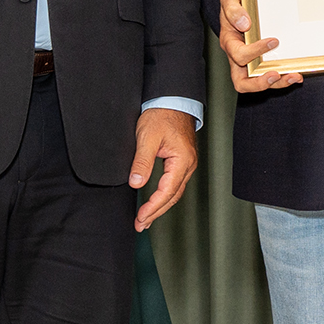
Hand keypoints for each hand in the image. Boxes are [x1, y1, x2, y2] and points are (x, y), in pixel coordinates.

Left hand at [128, 107, 197, 230]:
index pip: (167, 191)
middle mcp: (188, 165)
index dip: (153, 207)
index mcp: (182, 160)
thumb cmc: (162, 115)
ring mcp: (186, 163)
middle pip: (173, 196)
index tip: (141, 217)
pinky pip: (174, 184)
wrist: (173, 99)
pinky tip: (155, 202)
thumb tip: (136, 183)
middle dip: (156, 212)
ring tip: (146, 219)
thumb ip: (142, 162)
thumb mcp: (147, 137)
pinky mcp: (181, 161)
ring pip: (174, 192)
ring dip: (160, 207)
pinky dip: (164, 196)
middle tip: (140, 224)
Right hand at [218, 0, 300, 91]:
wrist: (241, 4)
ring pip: (259, 82)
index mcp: (229, 42)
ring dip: (278, 83)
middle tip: (276, 75)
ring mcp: (250, 62)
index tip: (273, 41)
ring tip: (294, 76)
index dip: (254, 52)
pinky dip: (284, 78)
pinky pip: (271, 75)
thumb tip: (244, 23)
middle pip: (242, 82)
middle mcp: (238, 57)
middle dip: (260, 82)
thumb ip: (233, 9)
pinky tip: (296, 73)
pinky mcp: (262, 62)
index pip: (238, 54)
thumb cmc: (235, 3)